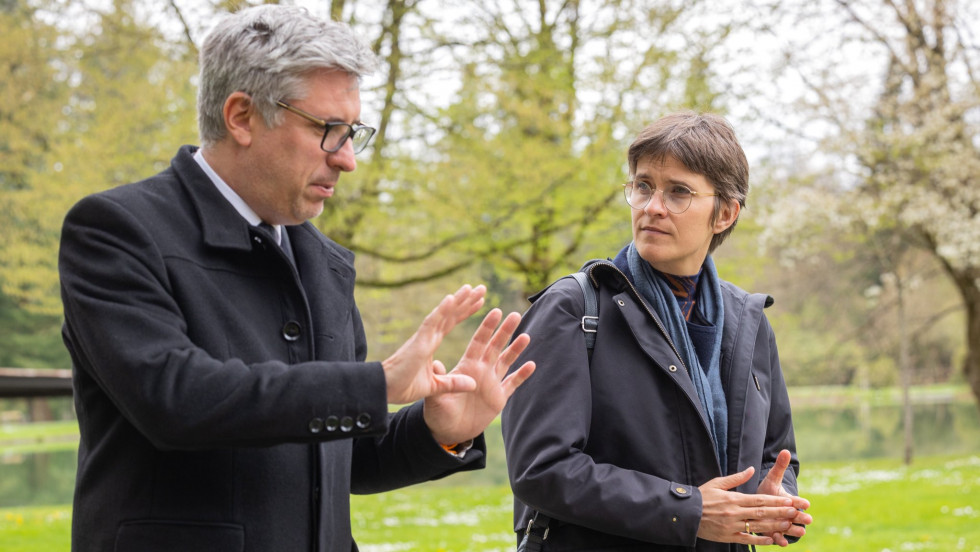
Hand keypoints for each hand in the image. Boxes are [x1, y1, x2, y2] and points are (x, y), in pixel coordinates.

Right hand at [382, 285, 489, 403]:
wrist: (383, 391)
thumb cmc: (402, 387)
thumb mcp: (435, 387)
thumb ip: (453, 384)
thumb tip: (474, 384)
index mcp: (430, 344)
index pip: (450, 323)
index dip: (464, 312)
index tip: (480, 302)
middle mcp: (427, 336)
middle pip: (450, 314)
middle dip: (466, 301)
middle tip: (481, 288)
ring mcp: (422, 337)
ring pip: (443, 314)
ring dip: (457, 300)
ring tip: (470, 287)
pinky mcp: (417, 342)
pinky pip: (431, 322)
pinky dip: (441, 310)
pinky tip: (451, 298)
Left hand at [422, 309, 534, 445]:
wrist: (448, 430)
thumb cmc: (438, 412)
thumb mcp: (436, 396)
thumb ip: (440, 381)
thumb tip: (435, 364)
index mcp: (466, 366)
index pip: (479, 342)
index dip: (487, 328)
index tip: (495, 312)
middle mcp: (481, 370)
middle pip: (495, 347)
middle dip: (505, 331)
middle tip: (515, 315)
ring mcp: (491, 383)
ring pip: (506, 361)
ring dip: (516, 349)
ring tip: (526, 336)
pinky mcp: (499, 397)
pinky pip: (512, 383)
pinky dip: (521, 375)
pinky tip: (531, 365)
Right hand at [696, 466, 799, 546]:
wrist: (685, 513)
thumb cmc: (701, 496)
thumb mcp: (717, 483)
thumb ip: (736, 478)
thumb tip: (751, 469)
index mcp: (733, 498)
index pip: (759, 499)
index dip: (775, 501)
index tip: (789, 500)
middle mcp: (734, 512)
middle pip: (761, 512)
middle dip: (780, 512)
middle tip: (794, 512)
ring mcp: (731, 525)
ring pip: (756, 526)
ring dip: (774, 526)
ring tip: (788, 526)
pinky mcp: (728, 536)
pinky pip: (746, 539)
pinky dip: (759, 539)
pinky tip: (771, 539)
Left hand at [755, 449, 812, 545]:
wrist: (758, 505)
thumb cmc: (767, 491)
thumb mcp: (772, 479)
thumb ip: (779, 467)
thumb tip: (785, 450)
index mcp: (789, 501)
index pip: (797, 501)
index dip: (800, 502)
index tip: (805, 502)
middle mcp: (788, 514)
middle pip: (796, 516)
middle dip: (801, 517)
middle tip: (806, 518)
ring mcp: (782, 524)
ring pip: (790, 528)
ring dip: (794, 530)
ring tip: (800, 531)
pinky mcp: (774, 533)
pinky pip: (779, 538)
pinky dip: (781, 540)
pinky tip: (781, 541)